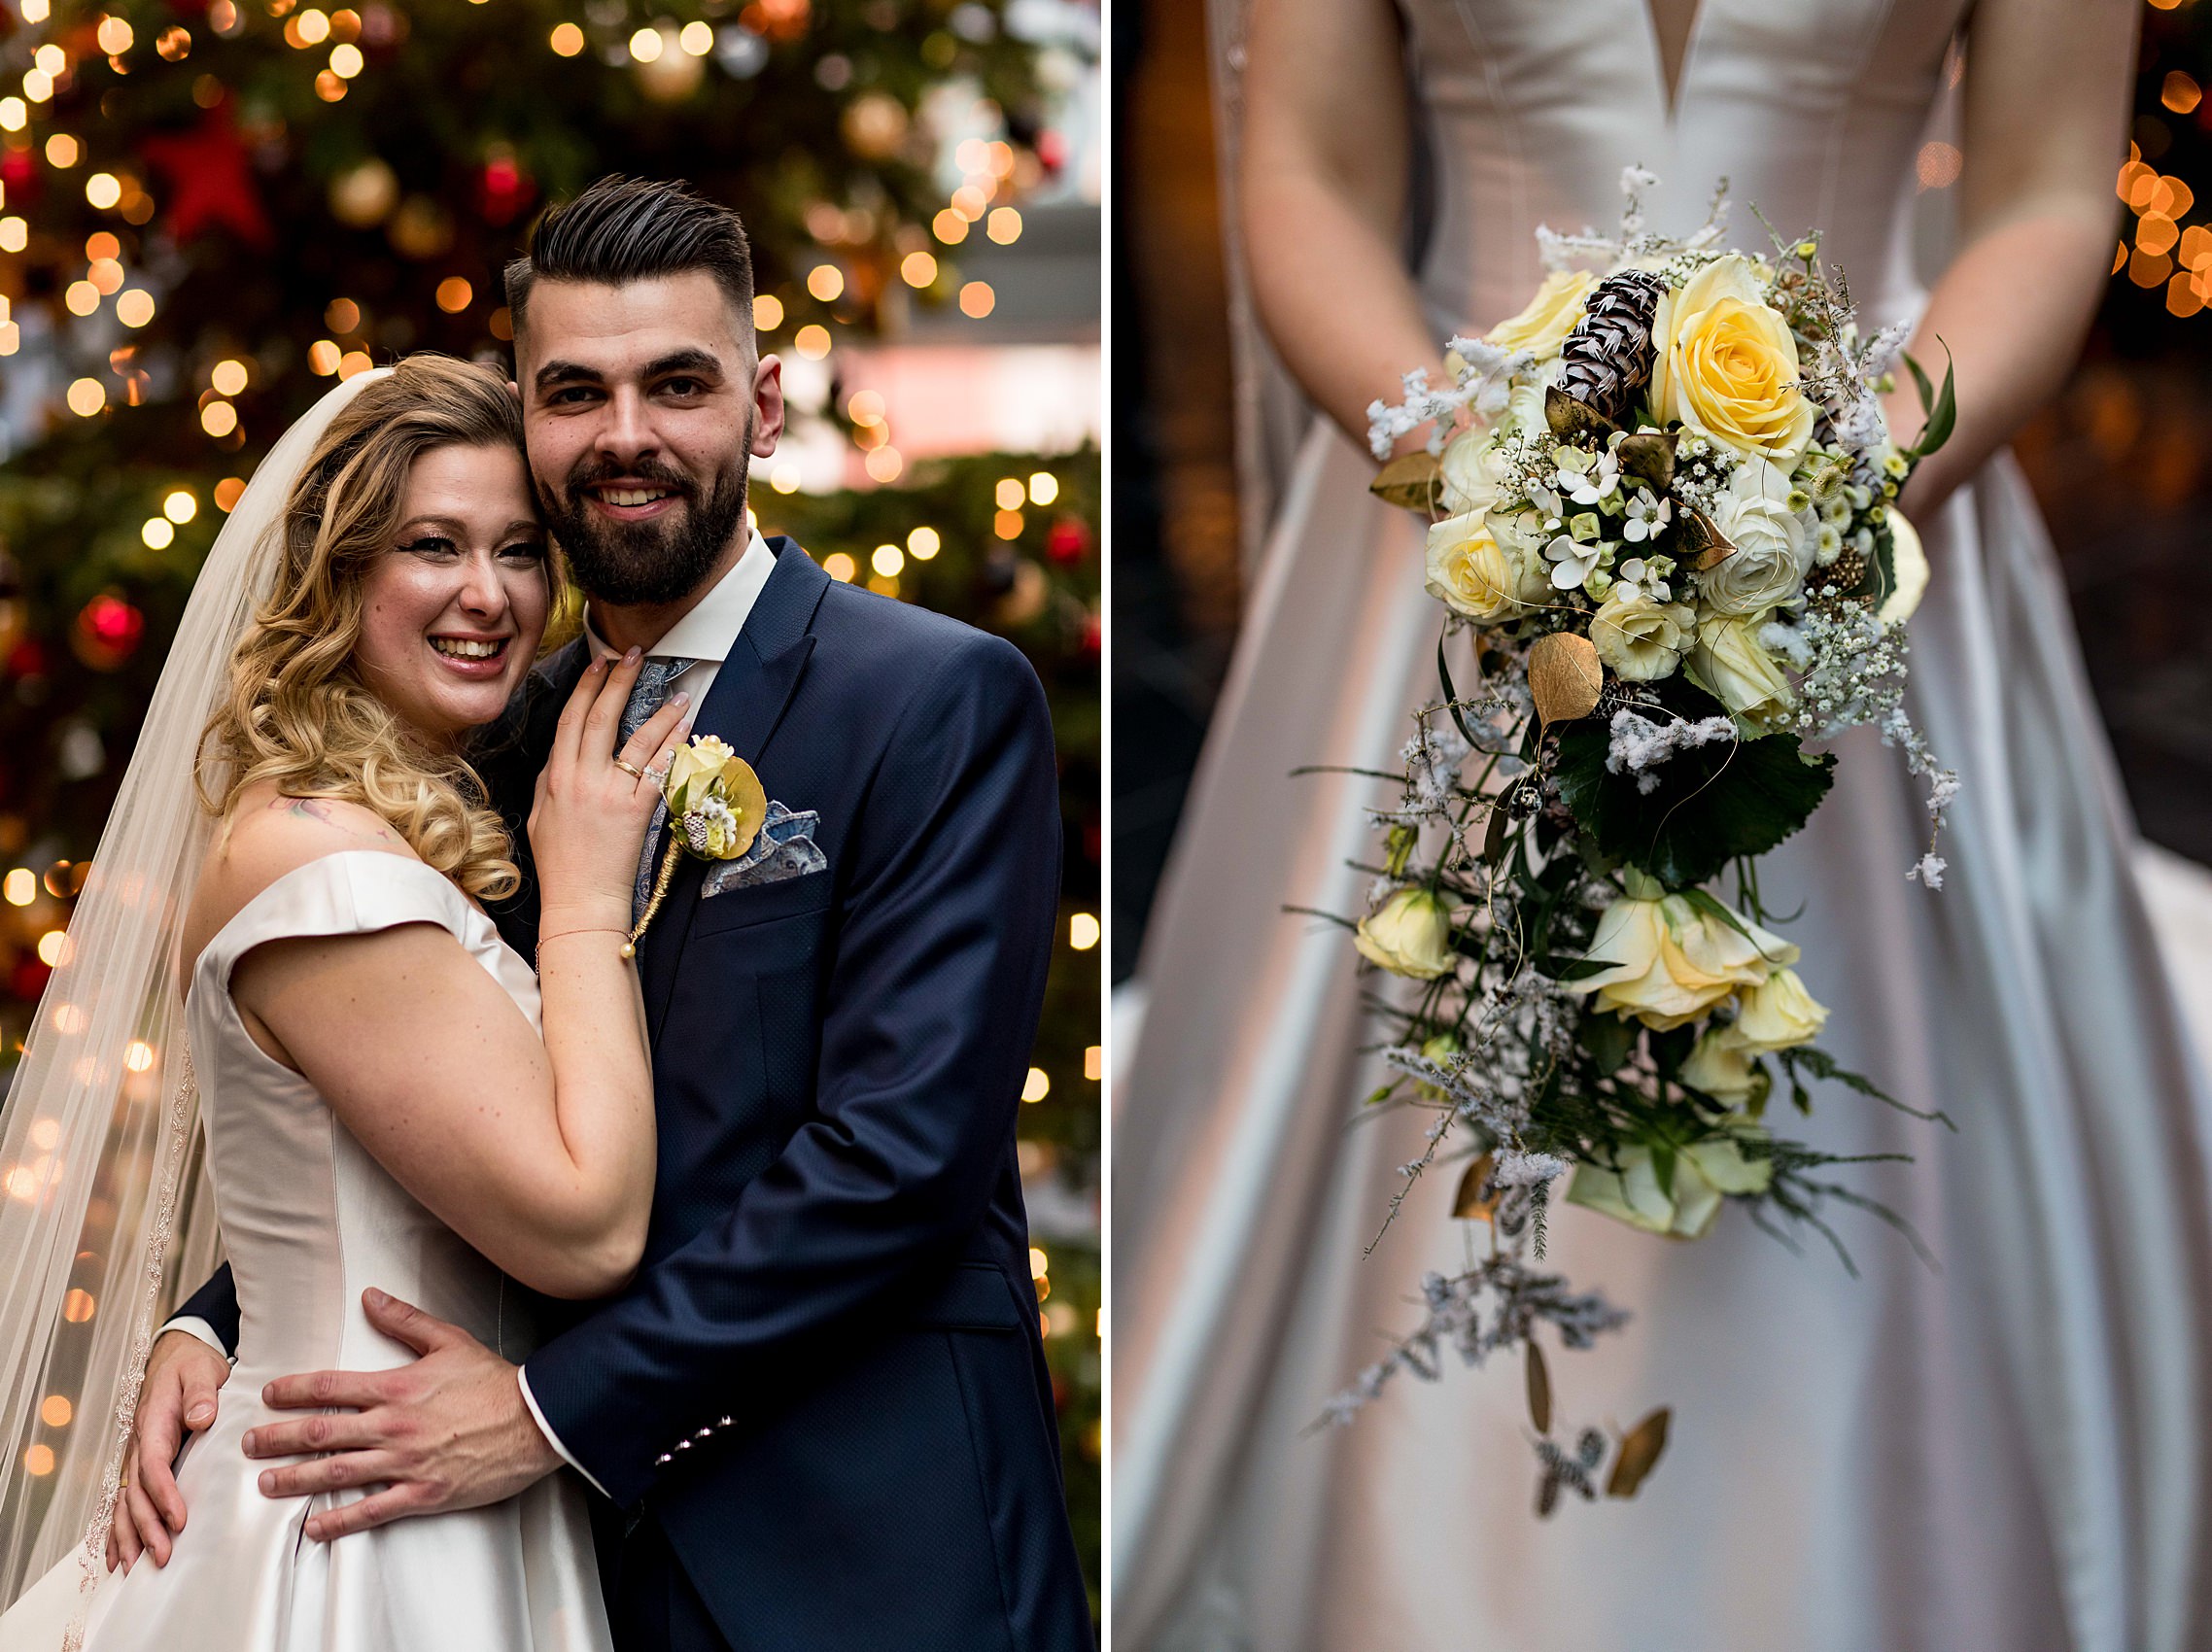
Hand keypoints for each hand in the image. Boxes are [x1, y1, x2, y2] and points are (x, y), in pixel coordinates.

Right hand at [107, 1329, 228, 1572]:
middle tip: (162, 1556)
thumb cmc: (192, 1366)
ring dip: (129, 1535)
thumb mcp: (201, 1370)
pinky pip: (124, 1501)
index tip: (179, 1520)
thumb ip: (202, 1393)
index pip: (154, 1465)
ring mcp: (136, 1457)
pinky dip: (118, 1530)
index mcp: (154, 1423)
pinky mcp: (141, 1465)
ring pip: (125, 1503)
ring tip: (134, 1567)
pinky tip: (118, 1557)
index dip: (163, 1495)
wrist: (177, 1357)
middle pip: (136, 1493)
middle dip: (146, 1527)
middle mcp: (139, 1445)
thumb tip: (201, 1418)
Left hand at [242, 1288, 560, 1539]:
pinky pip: (371, 1510)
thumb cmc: (494, 1382)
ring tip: (267, 1483)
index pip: (331, 1386)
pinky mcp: (423, 1493)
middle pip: (322, 1433)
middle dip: (278, 1438)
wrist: (535, 1420)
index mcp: (397, 1387)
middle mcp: (394, 1426)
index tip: (270, 1394)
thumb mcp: (451, 1340)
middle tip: (249, 1443)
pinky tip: (314, 1527)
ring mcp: (406, 1463)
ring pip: (337, 1473)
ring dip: (296, 1479)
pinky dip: (339, 1521)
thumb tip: (371, 1298)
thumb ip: (405, 1321)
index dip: (294, 1390)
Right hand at [528, 648, 692, 931]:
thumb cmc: (560, 865)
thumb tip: (560, 756)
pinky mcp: (636, 811)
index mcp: (555, 778)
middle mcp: (581, 779)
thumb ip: (548, 782)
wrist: (579, 901)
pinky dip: (674, 746)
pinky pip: (659, 770)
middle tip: (632, 654)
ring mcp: (609, 794)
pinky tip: (687, 729)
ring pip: (636, 740)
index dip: (586, 688)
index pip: (571, 720)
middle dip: (617, 680)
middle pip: (601, 718)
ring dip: (659, 711)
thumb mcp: (540, 816)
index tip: (598, 663)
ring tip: (678, 691)